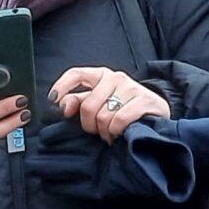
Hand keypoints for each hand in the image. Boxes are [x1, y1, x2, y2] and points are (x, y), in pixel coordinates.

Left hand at [49, 66, 169, 141]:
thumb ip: (77, 102)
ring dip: (104, 131)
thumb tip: (61, 105)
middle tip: (96, 131)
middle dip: (89, 124)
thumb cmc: (121, 107)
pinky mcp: (145, 100)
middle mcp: (116, 78)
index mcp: (101, 75)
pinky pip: (120, 121)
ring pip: (104, 116)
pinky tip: (119, 134)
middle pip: (88, 106)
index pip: (76, 74)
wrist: (155, 111)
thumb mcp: (98, 102)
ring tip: (110, 133)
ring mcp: (132, 88)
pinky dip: (116, 132)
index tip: (53, 101)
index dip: (62, 86)